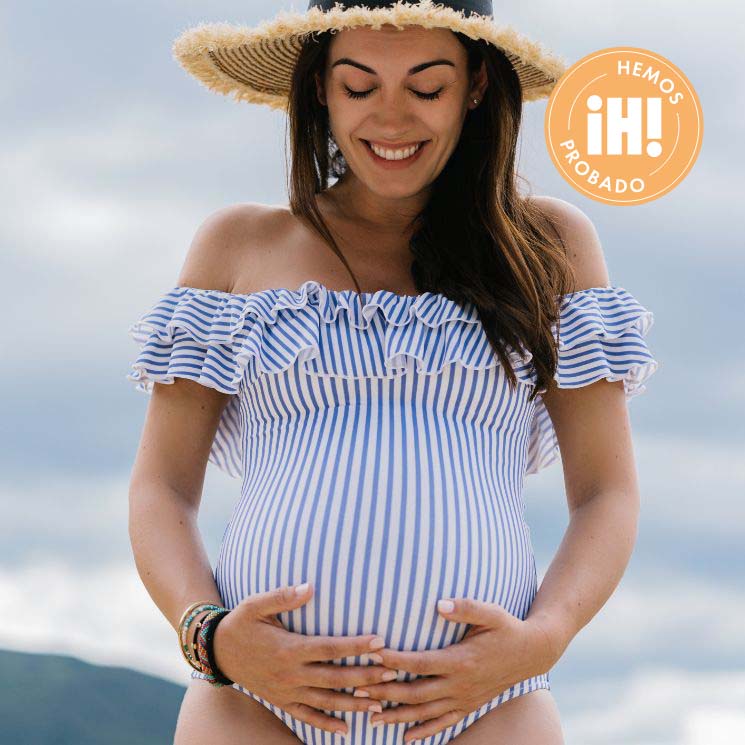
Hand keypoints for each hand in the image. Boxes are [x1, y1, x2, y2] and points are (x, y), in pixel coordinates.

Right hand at [212, 582, 396, 737]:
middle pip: (335, 678)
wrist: (217, 651)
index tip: (380, 642)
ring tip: (380, 702)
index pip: (330, 648)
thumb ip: (283, 595)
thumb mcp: (256, 604)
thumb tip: (309, 587)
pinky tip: (345, 728)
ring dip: (354, 703)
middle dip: (366, 676)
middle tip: (393, 673)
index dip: (356, 646)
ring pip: (326, 701)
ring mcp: (287, 691)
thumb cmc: (241, 623)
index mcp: (289, 648)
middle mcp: (291, 673)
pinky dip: (326, 724)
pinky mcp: (282, 701)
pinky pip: (307, 716)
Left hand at [352, 598, 557, 742]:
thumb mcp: (491, 613)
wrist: (532, 652)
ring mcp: (464, 698)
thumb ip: (465, 607)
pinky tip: (406, 737)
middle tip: (358, 690)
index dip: (395, 661)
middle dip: (385, 693)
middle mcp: (460, 683)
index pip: (420, 663)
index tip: (372, 655)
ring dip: (397, 715)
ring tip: (370, 718)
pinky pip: (444, 723)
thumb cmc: (507, 627)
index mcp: (461, 660)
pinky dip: (424, 731)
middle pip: (415, 692)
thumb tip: (439, 604)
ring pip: (425, 713)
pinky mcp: (469, 705)